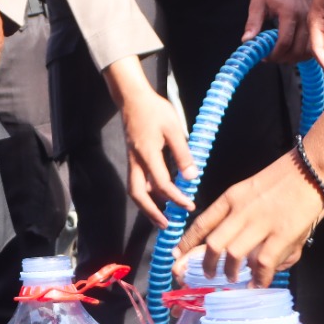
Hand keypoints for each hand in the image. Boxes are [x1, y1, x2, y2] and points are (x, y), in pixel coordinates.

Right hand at [117, 88, 195, 227]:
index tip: (189, 206)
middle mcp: (136, 161)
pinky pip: (136, 181)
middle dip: (151, 212)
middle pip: (137, 194)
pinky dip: (146, 194)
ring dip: (146, 206)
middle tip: (166, 225)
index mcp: (147, 154)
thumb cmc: (155, 110)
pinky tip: (157, 197)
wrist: (132, 98)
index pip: (161, 184)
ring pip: (134, 190)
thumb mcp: (174, 129)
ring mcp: (132, 160)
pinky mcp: (133, 157)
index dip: (176, 198)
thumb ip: (183, 154)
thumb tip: (191, 177)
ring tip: (161, 217)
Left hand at [173, 150, 323, 286]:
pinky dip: (258, 278)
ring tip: (231, 279)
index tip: (178, 254)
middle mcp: (241, 211)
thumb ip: (239, 215)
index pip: (202, 222)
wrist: (311, 170)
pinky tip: (256, 284)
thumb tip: (234, 241)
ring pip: (233, 254)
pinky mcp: (282, 234)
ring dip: (229, 271)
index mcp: (231, 197)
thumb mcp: (250, 190)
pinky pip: (263, 263)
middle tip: (206, 274)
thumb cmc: (282, 181)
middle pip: (213, 243)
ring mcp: (261, 223)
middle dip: (205, 263)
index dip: (188, 242)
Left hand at [244, 0, 309, 62]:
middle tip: (271, 58)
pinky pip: (312, 43)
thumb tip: (247, 41)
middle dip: (284, 59)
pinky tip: (292, 51)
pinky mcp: (314, 22)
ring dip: (294, 58)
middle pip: (298, 49)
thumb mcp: (257, 3)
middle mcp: (304, 18)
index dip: (274, 54)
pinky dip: (304, 52)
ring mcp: (311, 20)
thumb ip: (253, 23)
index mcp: (289, 13)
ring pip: (308, 49)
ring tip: (280, 56)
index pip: (284, 42)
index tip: (264, 57)